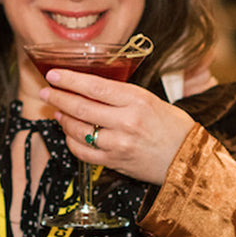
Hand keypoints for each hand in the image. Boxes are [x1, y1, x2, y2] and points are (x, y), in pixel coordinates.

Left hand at [36, 69, 196, 185]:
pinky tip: (69, 133)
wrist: (189, 161)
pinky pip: (83, 152)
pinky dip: (72, 141)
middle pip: (81, 107)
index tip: (54, 74)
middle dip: (59, 98)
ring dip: (63, 119)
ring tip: (57, 111)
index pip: (95, 86)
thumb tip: (90, 87)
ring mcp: (119, 144)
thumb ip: (122, 95)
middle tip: (46, 91)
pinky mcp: (115, 162)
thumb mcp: (152, 101)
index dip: (70, 79)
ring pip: (78, 130)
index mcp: (137, 100)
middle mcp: (126, 122)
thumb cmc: (173, 127)